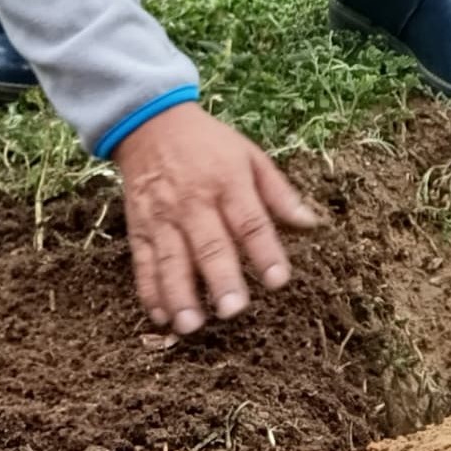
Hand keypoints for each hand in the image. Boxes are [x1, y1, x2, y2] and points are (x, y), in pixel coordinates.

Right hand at [115, 102, 317, 335]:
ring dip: (180, 294)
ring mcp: (163, 216)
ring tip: (192, 325)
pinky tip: (161, 317)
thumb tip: (311, 224)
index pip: (250, 220)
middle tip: (233, 310)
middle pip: (209, 244)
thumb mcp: (250, 156)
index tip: (278, 281)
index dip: (265, 251)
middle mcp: (194, 201)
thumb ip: (278, 192)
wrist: (151, 125)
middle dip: (221, 278)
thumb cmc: (210, 145)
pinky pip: (143, 262)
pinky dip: (150, 291)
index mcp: (228, 181)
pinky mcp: (139, 227)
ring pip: (171, 259)